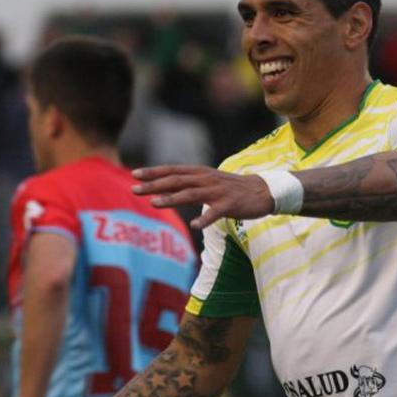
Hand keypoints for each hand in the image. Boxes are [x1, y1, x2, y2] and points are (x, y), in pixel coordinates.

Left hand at [132, 165, 273, 228]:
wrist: (262, 191)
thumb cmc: (230, 188)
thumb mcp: (208, 181)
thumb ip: (188, 183)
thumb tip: (164, 188)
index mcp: (200, 173)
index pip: (172, 170)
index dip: (153, 172)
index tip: (134, 174)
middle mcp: (206, 179)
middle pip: (176, 180)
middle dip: (154, 185)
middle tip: (134, 189)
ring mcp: (218, 191)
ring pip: (191, 194)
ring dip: (171, 198)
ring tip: (154, 203)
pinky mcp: (230, 204)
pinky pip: (215, 212)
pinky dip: (204, 219)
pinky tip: (195, 226)